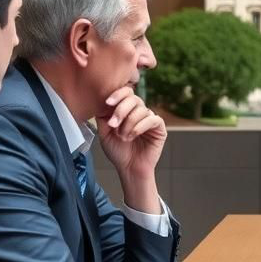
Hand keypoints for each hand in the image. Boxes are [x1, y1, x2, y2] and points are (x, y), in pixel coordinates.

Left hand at [97, 86, 165, 213]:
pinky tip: (133, 136)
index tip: (108, 102)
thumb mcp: (104, 133)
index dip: (118, 94)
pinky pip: (152, 119)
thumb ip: (103, 117)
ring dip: (129, 123)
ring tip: (123, 137)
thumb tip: (101, 102)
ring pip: (141, 110)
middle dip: (121, 110)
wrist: (129, 168)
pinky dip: (140, 126)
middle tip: (114, 124)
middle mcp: (139, 112)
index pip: (126, 93)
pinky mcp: (159, 128)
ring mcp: (150, 119)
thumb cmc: (118, 152)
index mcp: (127, 110)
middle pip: (134, 98)